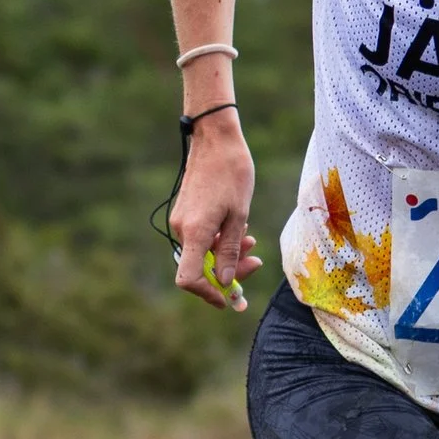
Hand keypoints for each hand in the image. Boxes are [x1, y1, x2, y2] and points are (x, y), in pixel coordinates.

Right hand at [171, 120, 265, 309]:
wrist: (215, 138)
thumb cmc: (232, 172)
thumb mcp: (239, 215)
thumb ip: (230, 251)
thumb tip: (225, 282)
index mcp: (195, 232)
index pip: (189, 279)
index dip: (207, 294)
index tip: (228, 299)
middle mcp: (182, 229)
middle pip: (201, 267)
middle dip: (229, 271)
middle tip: (256, 264)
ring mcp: (182, 221)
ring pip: (204, 252)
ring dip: (228, 253)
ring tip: (252, 243)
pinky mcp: (186, 213)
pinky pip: (202, 237)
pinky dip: (220, 240)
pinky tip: (239, 230)